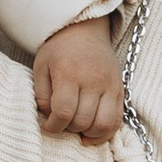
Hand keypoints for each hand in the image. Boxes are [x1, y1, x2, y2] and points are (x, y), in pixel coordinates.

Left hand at [31, 18, 123, 141]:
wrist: (85, 29)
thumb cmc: (59, 49)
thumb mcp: (41, 67)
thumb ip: (42, 95)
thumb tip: (49, 119)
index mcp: (69, 74)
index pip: (63, 112)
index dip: (53, 126)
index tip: (48, 125)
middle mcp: (93, 80)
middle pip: (83, 121)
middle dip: (69, 128)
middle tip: (62, 121)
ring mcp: (110, 85)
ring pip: (103, 124)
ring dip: (88, 133)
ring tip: (77, 127)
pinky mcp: (120, 89)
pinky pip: (117, 119)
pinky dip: (106, 132)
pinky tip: (92, 132)